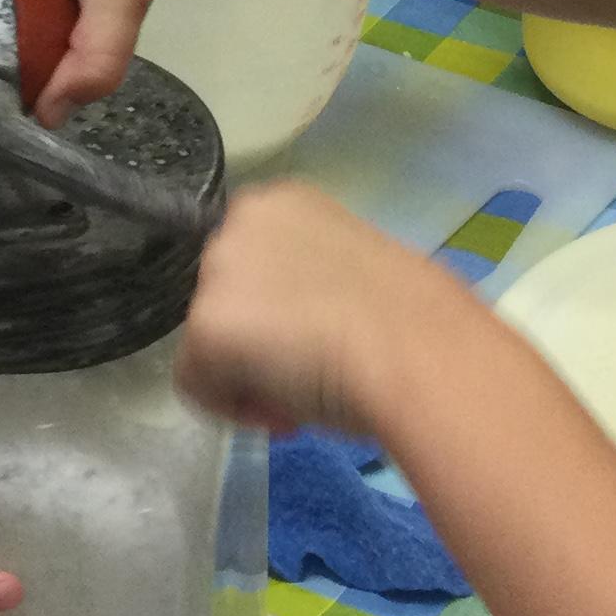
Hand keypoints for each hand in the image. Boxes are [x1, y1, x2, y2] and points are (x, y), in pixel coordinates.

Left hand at [175, 184, 468, 438]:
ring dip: (248, 375)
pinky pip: (197, 384)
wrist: (418, 351)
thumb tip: (303, 325)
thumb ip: (312, 284)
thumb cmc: (414, 318)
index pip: (255, 265)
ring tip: (304, 398)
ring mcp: (217, 273)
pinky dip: (235, 409)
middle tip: (309, 376)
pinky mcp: (205, 325)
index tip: (317, 341)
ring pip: (210, 342)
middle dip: (259, 342)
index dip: (280, 311)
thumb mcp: (355, 275)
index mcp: (284, 202)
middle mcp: (239, 223)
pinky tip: (288, 413)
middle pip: (226, 299)